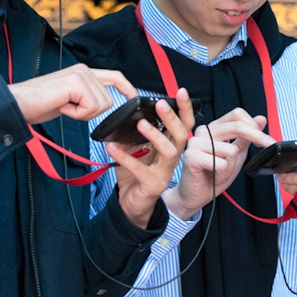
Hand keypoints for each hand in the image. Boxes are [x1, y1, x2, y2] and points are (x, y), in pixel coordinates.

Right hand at [8, 64, 136, 123]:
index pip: (114, 76)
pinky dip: (76, 114)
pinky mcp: (76, 82)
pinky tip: (61, 106)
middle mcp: (83, 70)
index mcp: (82, 72)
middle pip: (108, 99)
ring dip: (81, 114)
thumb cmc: (38, 104)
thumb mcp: (69, 100)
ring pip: (100, 105)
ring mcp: (80, 74)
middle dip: (91, 112)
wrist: (17, 104)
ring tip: (63, 106)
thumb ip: (85, 97)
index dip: (127, 88)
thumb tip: (104, 103)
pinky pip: (90, 107)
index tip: (134, 99)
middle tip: (68, 109)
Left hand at [110, 88, 195, 227]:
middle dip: (172, 118)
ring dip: (156, 135)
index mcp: (170, 147)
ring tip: (141, 123)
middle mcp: (172, 159)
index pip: (184, 125)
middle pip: (181, 135)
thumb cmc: (135, 174)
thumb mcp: (136, 149)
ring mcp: (164, 173)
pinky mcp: (152, 185)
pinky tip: (112, 147)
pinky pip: (140, 169)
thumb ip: (135, 134)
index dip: (185, 109)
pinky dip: (125, 157)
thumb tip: (128, 116)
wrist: (130, 204)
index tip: (181, 92)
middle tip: (160, 104)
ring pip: (169, 152)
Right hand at [161, 109, 275, 219]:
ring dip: (232, 166)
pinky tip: (213, 176)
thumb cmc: (213, 175)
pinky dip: (222, 173)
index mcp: (214, 128)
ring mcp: (195, 142)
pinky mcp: (191, 156)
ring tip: (221, 172)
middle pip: (237, 126)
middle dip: (257, 137)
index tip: (264, 140)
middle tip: (267, 146)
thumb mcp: (236, 154)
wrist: (195, 196)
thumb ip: (247, 137)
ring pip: (231, 150)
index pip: (237, 114)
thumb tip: (261, 119)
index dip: (253, 125)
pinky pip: (220, 163)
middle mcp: (203, 131)